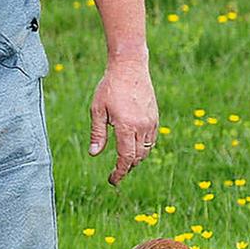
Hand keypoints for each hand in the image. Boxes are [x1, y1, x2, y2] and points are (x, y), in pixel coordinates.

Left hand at [88, 57, 157, 185]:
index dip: (119, 172)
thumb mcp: (97, 110)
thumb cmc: (109, 87)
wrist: (130, 67)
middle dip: (127, 168)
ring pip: (146, 150)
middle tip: (116, 173)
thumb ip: (97, 133)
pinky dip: (144, 147)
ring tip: (123, 161)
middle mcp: (141, 127)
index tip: (113, 180)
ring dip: (136, 159)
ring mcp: (151, 122)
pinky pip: (151, 139)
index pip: (125, 158)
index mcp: (126, 127)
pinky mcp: (155, 117)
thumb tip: (94, 154)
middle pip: (137, 157)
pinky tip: (133, 146)